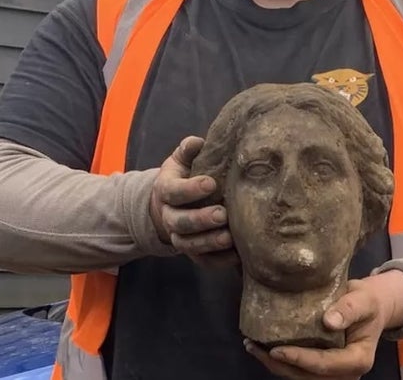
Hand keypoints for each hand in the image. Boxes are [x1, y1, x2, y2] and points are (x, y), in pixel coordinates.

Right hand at [149, 136, 237, 268]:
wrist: (169, 206)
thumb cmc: (182, 177)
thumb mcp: (180, 160)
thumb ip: (188, 150)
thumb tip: (197, 142)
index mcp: (165, 191)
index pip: (173, 191)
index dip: (190, 189)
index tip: (211, 183)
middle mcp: (169, 217)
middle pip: (180, 223)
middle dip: (200, 220)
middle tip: (222, 214)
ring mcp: (180, 237)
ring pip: (189, 245)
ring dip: (209, 242)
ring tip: (229, 238)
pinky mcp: (194, 253)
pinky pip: (204, 261)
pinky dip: (219, 261)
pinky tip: (237, 255)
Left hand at [244, 273, 402, 379]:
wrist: (370, 308)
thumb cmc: (367, 302)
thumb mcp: (364, 299)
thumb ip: (349, 309)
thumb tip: (328, 321)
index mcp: (359, 360)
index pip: (325, 364)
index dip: (300, 359)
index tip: (276, 350)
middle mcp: (346, 374)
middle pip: (308, 376)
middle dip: (280, 365)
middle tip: (254, 346)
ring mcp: (333, 375)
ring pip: (300, 378)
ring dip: (275, 366)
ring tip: (252, 346)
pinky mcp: (321, 370)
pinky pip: (298, 372)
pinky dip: (279, 363)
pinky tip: (261, 348)